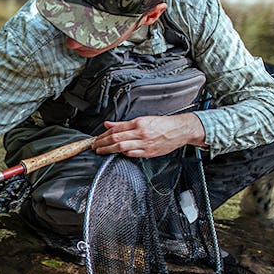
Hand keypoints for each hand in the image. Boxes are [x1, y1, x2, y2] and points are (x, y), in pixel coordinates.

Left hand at [92, 113, 206, 157]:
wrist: (179, 130)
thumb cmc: (161, 125)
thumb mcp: (142, 120)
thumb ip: (123, 124)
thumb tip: (108, 125)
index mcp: (138, 123)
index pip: (116, 129)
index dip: (103, 134)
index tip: (97, 138)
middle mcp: (141, 133)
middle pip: (116, 138)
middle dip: (102, 143)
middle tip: (94, 146)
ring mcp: (145, 144)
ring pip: (122, 147)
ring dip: (109, 150)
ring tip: (101, 151)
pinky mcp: (149, 152)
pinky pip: (132, 154)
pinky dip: (123, 154)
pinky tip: (116, 154)